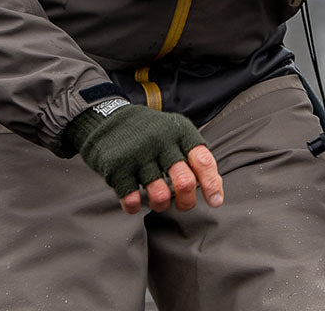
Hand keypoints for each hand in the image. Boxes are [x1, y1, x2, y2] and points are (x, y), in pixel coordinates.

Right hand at [65, 99, 223, 214]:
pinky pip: (132, 200)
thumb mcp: (175, 132)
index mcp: (180, 132)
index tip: (216, 201)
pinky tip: (136, 200)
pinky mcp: (118, 168)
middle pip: (184, 182)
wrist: (108, 118)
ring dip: (162, 205)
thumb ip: (194, 155)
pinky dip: (135, 206)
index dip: (212, 184)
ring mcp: (139, 155)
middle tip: (184, 205)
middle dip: (187, 201)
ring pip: (160, 196)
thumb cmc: (150, 132)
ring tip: (159, 201)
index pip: (203, 161)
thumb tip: (215, 187)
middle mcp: (162, 142)